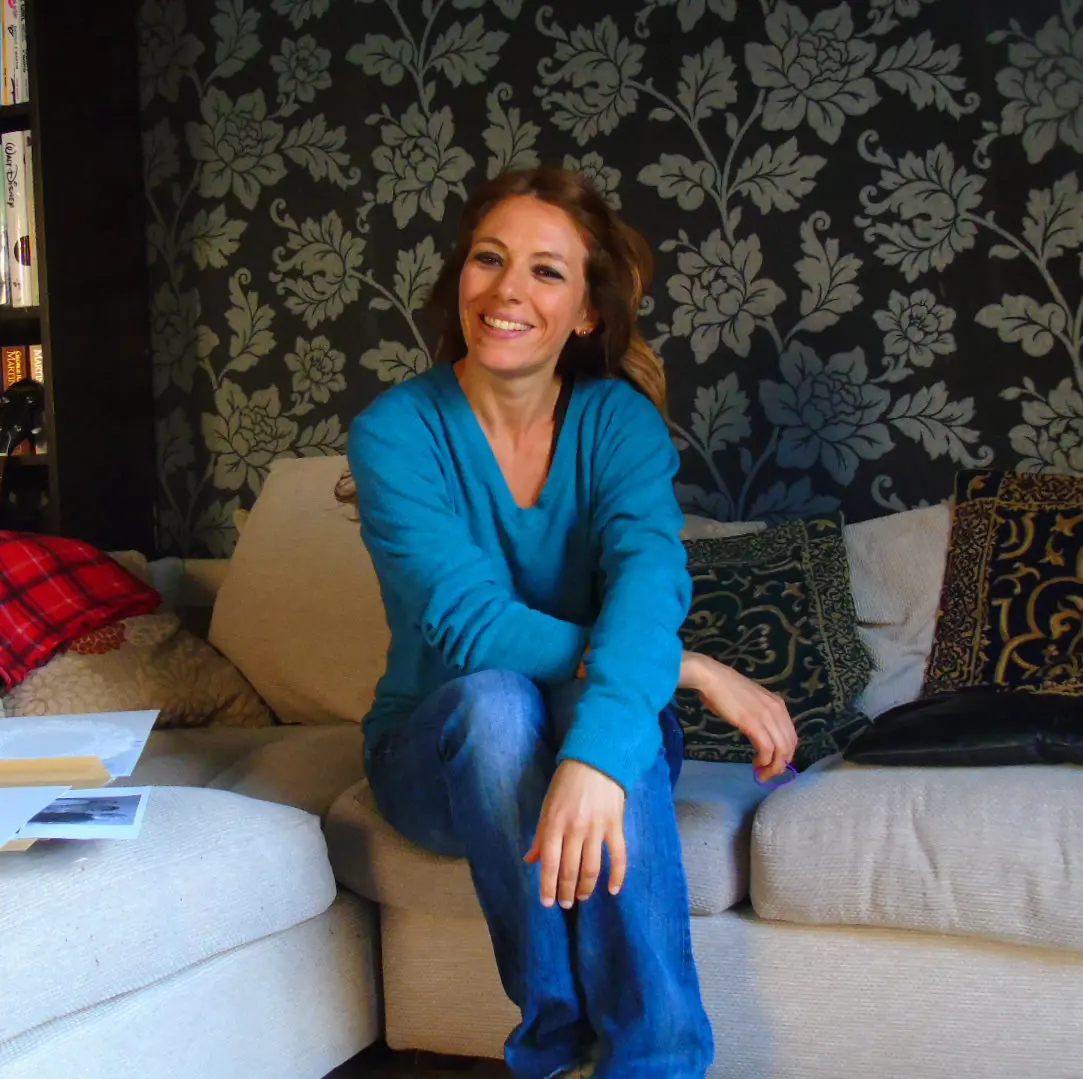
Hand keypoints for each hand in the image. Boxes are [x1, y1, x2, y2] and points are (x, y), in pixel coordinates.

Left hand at [524, 759, 625, 907]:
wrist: (596, 760)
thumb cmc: (566, 783)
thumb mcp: (548, 806)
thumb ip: (542, 835)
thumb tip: (531, 860)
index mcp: (554, 823)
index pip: (550, 863)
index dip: (548, 886)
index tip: (547, 903)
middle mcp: (575, 829)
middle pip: (570, 869)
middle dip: (566, 891)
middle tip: (565, 904)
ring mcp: (597, 828)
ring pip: (592, 868)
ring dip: (586, 887)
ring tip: (582, 897)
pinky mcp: (615, 826)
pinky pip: (618, 856)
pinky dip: (617, 876)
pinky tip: (612, 890)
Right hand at [680, 652, 797, 780]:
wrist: (712, 679)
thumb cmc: (726, 690)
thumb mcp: (752, 702)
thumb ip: (760, 715)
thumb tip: (760, 733)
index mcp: (778, 705)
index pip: (791, 736)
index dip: (785, 755)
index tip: (773, 764)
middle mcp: (777, 711)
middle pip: (789, 745)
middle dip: (781, 765)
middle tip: (767, 774)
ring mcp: (766, 717)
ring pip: (781, 750)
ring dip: (773, 767)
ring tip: (762, 774)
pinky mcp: (754, 724)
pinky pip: (767, 749)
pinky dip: (764, 761)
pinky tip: (756, 764)